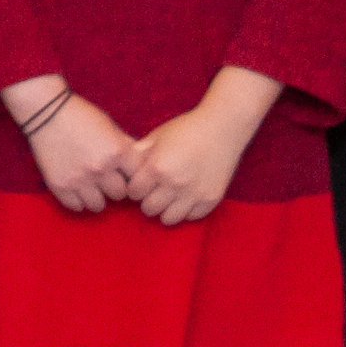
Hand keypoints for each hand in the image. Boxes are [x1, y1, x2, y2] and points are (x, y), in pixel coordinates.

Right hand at [4, 78, 135, 214]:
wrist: (45, 111)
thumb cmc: (81, 115)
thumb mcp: (111, 127)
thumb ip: (127, 147)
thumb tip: (142, 164)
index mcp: (117, 152)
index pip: (138, 178)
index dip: (133, 177)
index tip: (126, 175)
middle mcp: (100, 168)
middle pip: (119, 195)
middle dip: (115, 187)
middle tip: (107, 180)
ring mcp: (79, 179)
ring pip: (98, 206)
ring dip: (97, 197)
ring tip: (92, 187)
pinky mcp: (59, 185)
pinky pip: (76, 207)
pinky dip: (78, 200)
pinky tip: (77, 190)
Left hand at [126, 101, 253, 225]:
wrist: (222, 127)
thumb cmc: (186, 129)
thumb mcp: (157, 136)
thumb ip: (138, 154)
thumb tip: (123, 170)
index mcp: (157, 167)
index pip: (134, 193)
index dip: (135, 188)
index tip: (141, 183)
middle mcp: (174, 184)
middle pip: (148, 209)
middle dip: (147, 201)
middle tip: (154, 191)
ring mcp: (194, 194)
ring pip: (169, 219)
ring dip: (165, 209)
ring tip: (168, 198)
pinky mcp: (210, 199)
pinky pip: (191, 217)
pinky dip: (186, 210)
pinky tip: (186, 197)